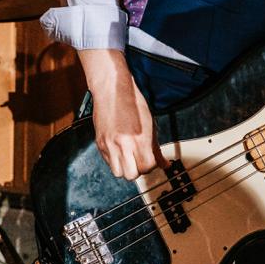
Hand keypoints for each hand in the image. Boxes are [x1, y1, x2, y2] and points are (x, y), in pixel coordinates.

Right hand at [81, 50, 165, 180]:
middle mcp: (123, 144)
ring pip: (118, 173)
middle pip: (132, 175)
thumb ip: (156, 147)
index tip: (153, 160)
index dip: (152, 165)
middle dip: (138, 169)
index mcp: (139, 138)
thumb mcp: (150, 124)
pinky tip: (120, 150)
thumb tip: (164, 164)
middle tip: (141, 160)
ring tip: (129, 156)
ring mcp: (110, 145)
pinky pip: (108, 162)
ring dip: (125, 168)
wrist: (112, 89)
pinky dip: (115, 161)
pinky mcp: (100, 143)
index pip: (148, 167)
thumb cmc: (133, 102)